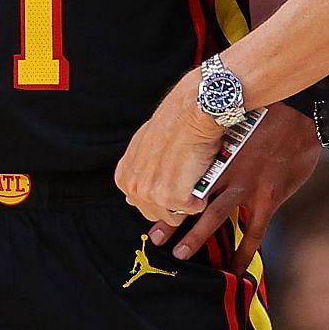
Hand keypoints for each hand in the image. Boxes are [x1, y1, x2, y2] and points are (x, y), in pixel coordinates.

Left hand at [116, 73, 223, 226]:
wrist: (192, 114)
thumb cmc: (174, 123)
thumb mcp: (143, 146)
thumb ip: (138, 171)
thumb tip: (134, 194)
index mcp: (125, 178)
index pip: (143, 205)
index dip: (163, 195)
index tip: (174, 182)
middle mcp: (135, 188)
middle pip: (158, 214)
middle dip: (175, 201)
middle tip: (185, 178)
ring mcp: (153, 195)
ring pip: (176, 216)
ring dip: (189, 198)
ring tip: (192, 174)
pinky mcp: (174, 198)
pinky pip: (194, 209)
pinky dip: (203, 195)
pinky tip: (200, 174)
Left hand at [150, 103, 319, 268]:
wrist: (299, 119)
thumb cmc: (265, 117)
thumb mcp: (231, 123)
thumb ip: (213, 138)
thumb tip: (195, 146)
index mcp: (214, 152)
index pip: (182, 177)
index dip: (165, 192)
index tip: (147, 204)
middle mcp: (225, 170)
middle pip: (191, 199)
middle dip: (171, 220)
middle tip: (156, 238)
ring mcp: (247, 186)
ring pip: (215, 217)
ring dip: (196, 237)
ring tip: (181, 254)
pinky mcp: (268, 198)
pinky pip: (253, 232)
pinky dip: (244, 252)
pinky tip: (237, 267)